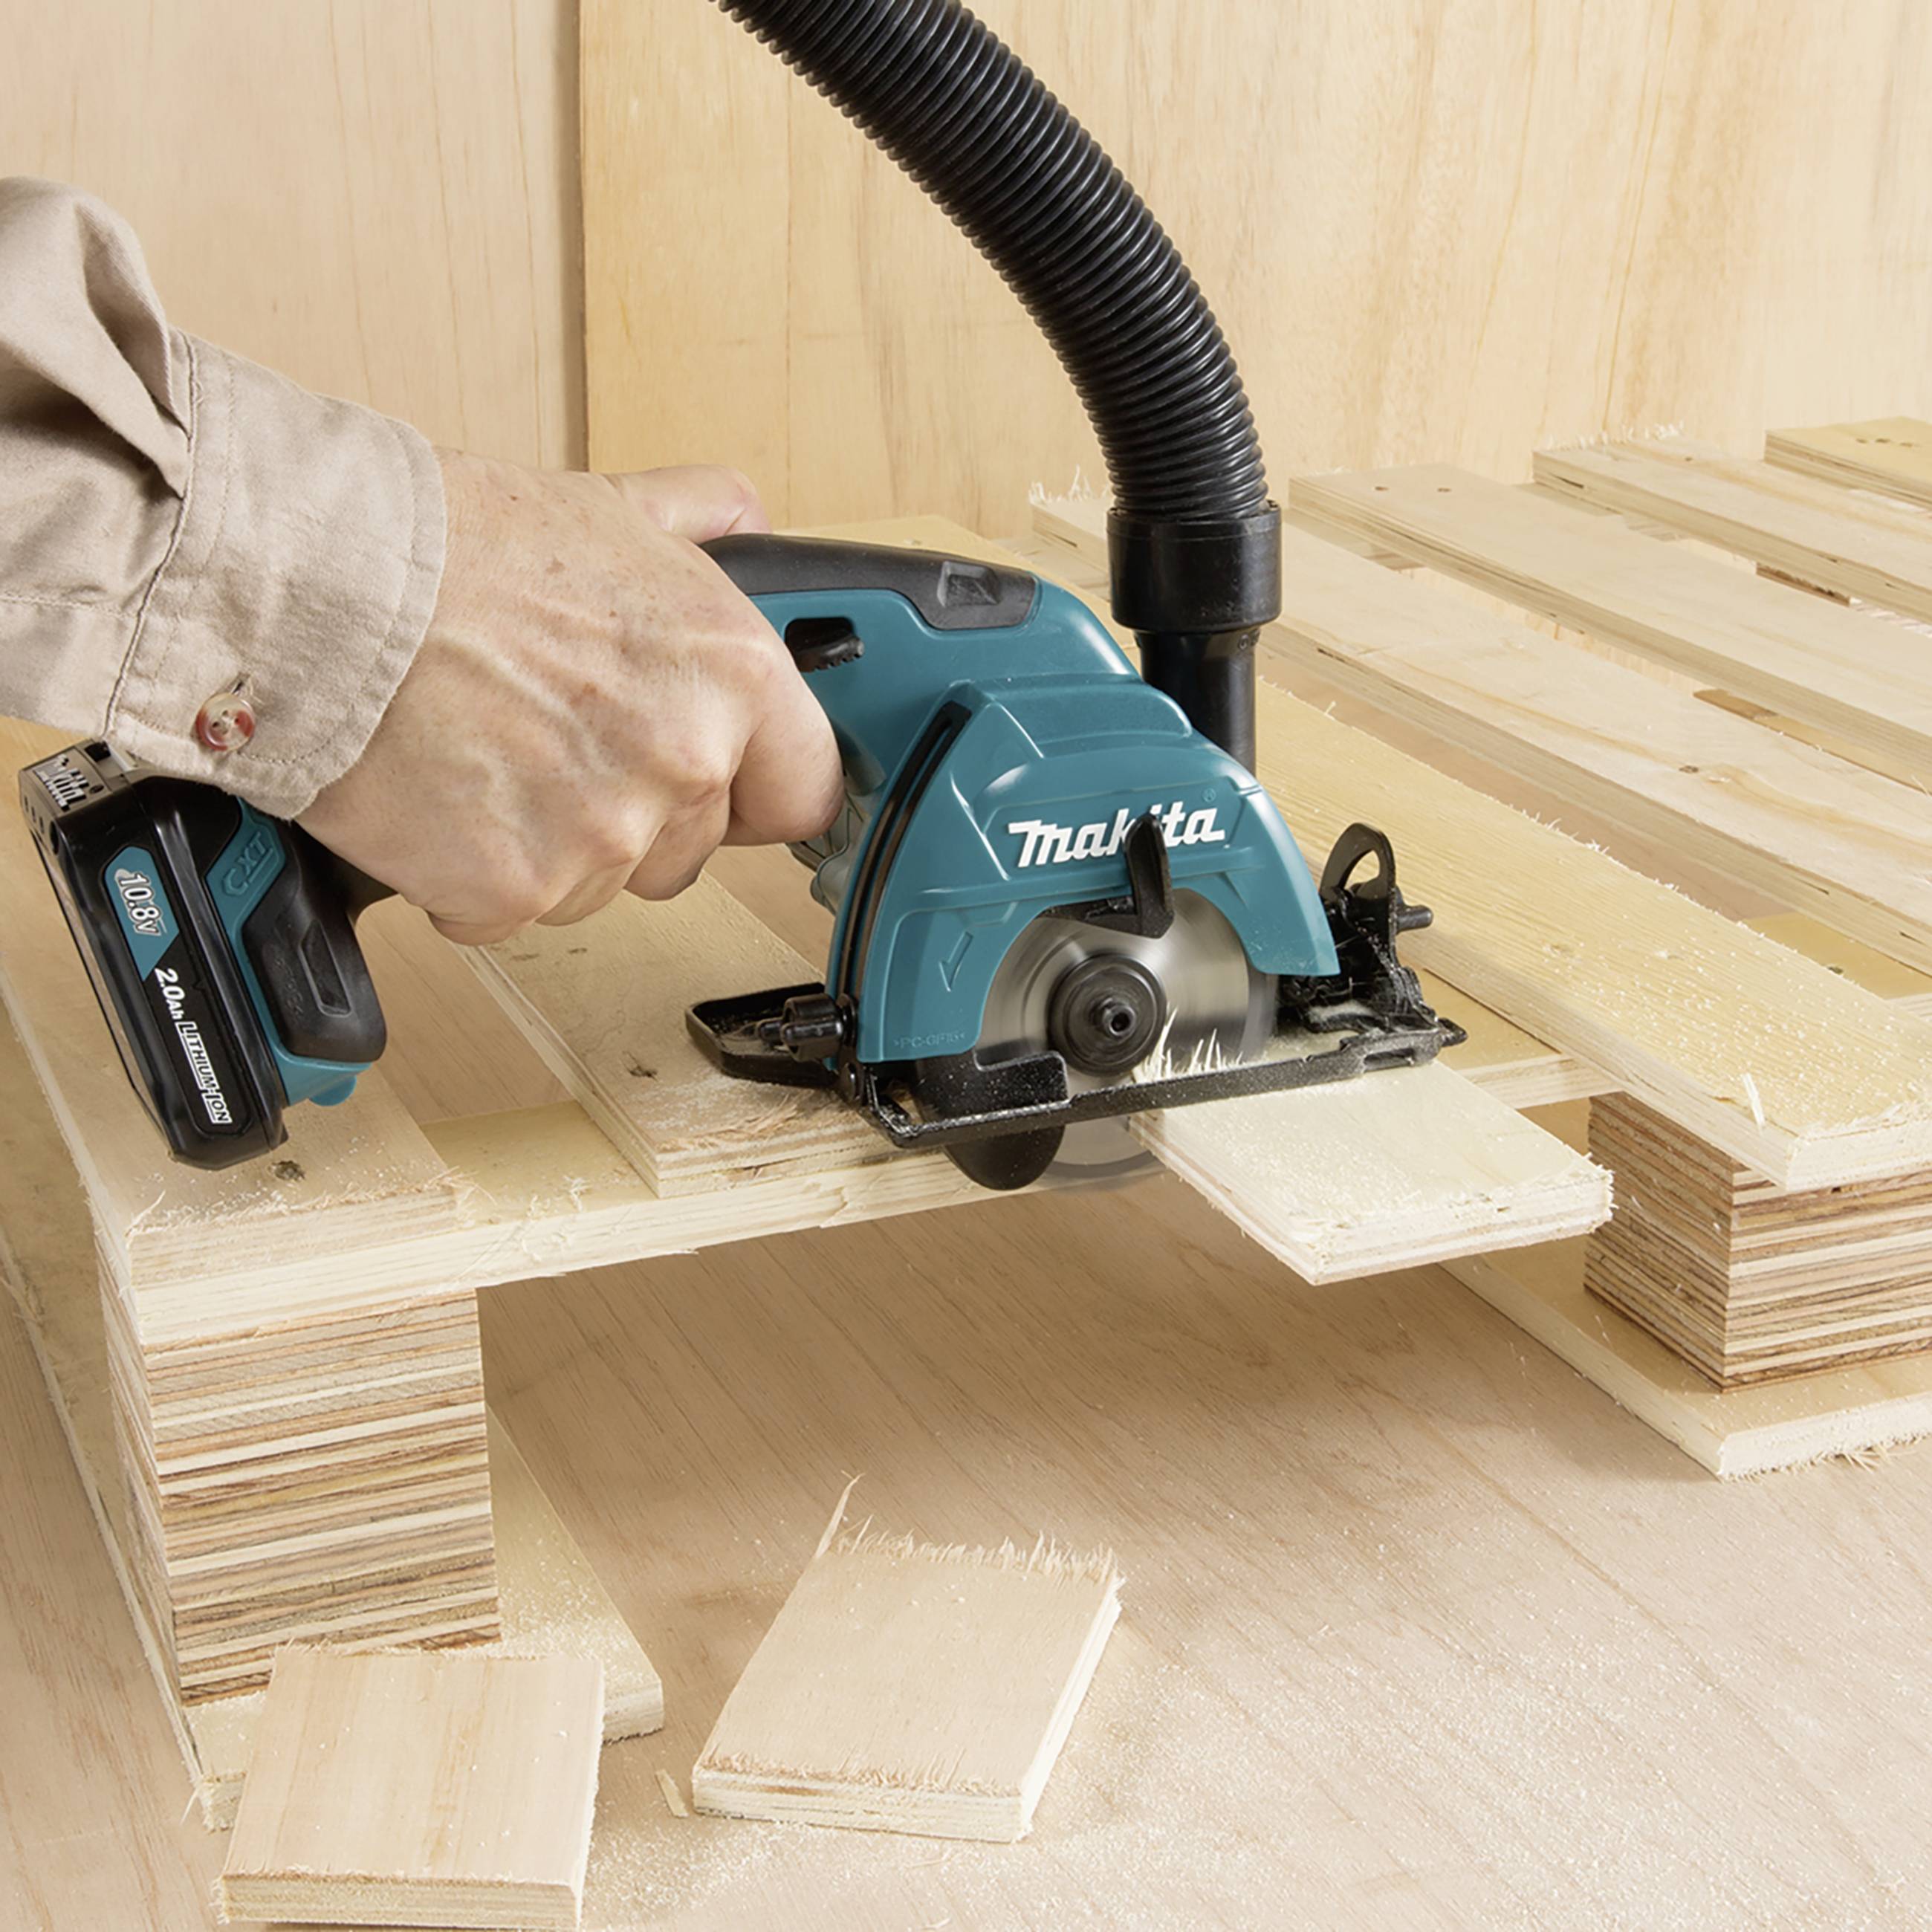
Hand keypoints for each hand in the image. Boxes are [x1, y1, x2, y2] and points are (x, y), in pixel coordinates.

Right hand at [302, 451, 843, 944]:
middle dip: (633, 817)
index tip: (728, 793)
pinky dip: (468, 875)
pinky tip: (438, 798)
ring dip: (549, 846)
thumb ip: (699, 523)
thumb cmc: (458, 546)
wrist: (329, 588)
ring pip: (598, 887)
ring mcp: (601, 836)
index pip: (804, 792)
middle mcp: (685, 762)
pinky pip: (509, 912)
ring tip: (485, 755)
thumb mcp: (609, 509)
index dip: (759, 794)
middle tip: (553, 743)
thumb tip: (745, 527)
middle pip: (690, 851)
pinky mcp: (513, 889)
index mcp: (733, 677)